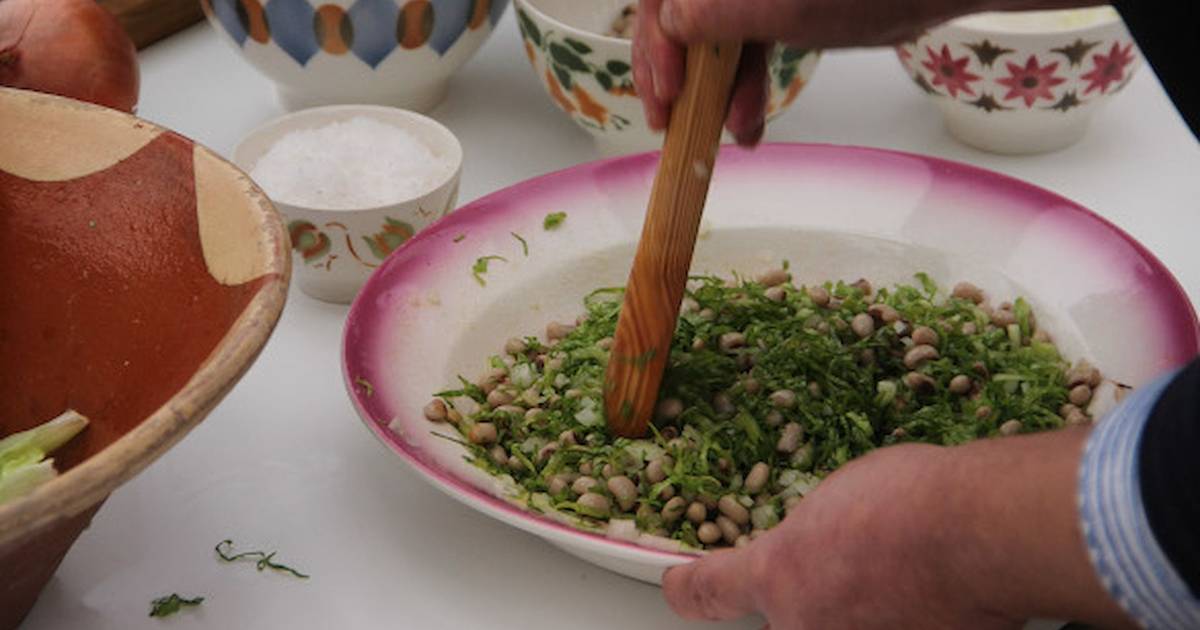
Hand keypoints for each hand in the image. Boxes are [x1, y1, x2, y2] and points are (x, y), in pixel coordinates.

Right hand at [633, 0, 1096, 145]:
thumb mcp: (790, 11)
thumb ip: (721, 14)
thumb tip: (667, 24)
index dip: (654, 41)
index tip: (666, 91)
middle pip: (677, 11)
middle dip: (676, 70)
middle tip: (672, 123)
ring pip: (707, 31)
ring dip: (710, 87)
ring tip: (727, 133)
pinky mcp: (774, 2)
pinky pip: (739, 39)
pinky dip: (740, 82)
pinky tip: (746, 122)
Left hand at [661, 430, 1135, 628]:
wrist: (976, 532)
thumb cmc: (913, 501)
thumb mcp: (843, 498)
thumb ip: (820, 534)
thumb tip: (834, 544)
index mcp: (777, 573)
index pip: (709, 591)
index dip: (690, 590)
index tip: (678, 588)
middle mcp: (804, 626)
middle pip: (789, 622)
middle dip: (815, 602)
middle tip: (862, 573)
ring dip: (867, 614)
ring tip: (913, 581)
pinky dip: (909, 622)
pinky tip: (938, 601)